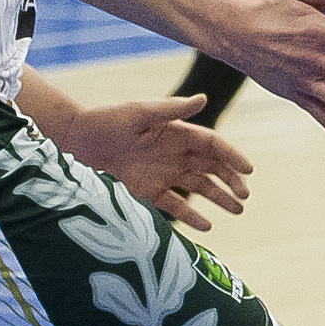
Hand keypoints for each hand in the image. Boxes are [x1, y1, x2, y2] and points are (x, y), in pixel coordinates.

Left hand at [47, 95, 253, 231]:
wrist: (75, 142)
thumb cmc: (106, 121)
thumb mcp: (139, 113)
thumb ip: (171, 110)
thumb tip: (203, 99)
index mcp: (177, 132)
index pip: (213, 144)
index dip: (233, 156)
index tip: (249, 170)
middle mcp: (175, 153)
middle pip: (212, 167)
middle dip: (231, 181)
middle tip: (245, 196)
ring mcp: (163, 173)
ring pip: (199, 187)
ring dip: (219, 198)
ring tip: (238, 211)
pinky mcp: (148, 191)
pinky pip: (175, 205)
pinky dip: (191, 215)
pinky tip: (207, 226)